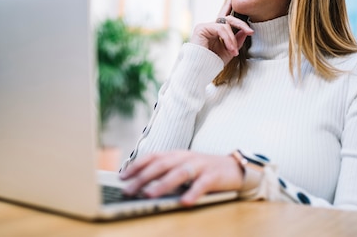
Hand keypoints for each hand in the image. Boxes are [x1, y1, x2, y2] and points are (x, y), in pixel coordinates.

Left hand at [119, 150, 243, 205]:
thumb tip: (140, 184)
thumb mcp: (183, 167)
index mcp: (176, 154)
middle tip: (129, 190)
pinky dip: (193, 192)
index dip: (136, 165)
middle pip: (161, 165)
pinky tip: (185, 202)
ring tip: (150, 195)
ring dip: (163, 184)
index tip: (122, 177)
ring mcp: (200, 165)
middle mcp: (186, 157)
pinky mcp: (214, 176)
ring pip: (179, 173)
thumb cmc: (203, 169)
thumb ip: (166, 172)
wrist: (234, 167)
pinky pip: (202, 185)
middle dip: (143, 178)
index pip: (152, 157)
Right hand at [189, 0, 252, 64]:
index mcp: (217, 31)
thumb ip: (238, 40)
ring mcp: (205, 26)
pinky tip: (230, 48)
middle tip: (251, 32)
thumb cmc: (213, 62)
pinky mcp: (201, 28)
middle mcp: (211, 27)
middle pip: (229, 18)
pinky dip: (227, 38)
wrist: (201, 70)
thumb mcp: (230, 51)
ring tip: (234, 51)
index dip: (228, 6)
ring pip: (226, 25)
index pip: (225, 16)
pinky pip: (220, 29)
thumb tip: (247, 31)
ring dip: (233, 39)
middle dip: (241, 24)